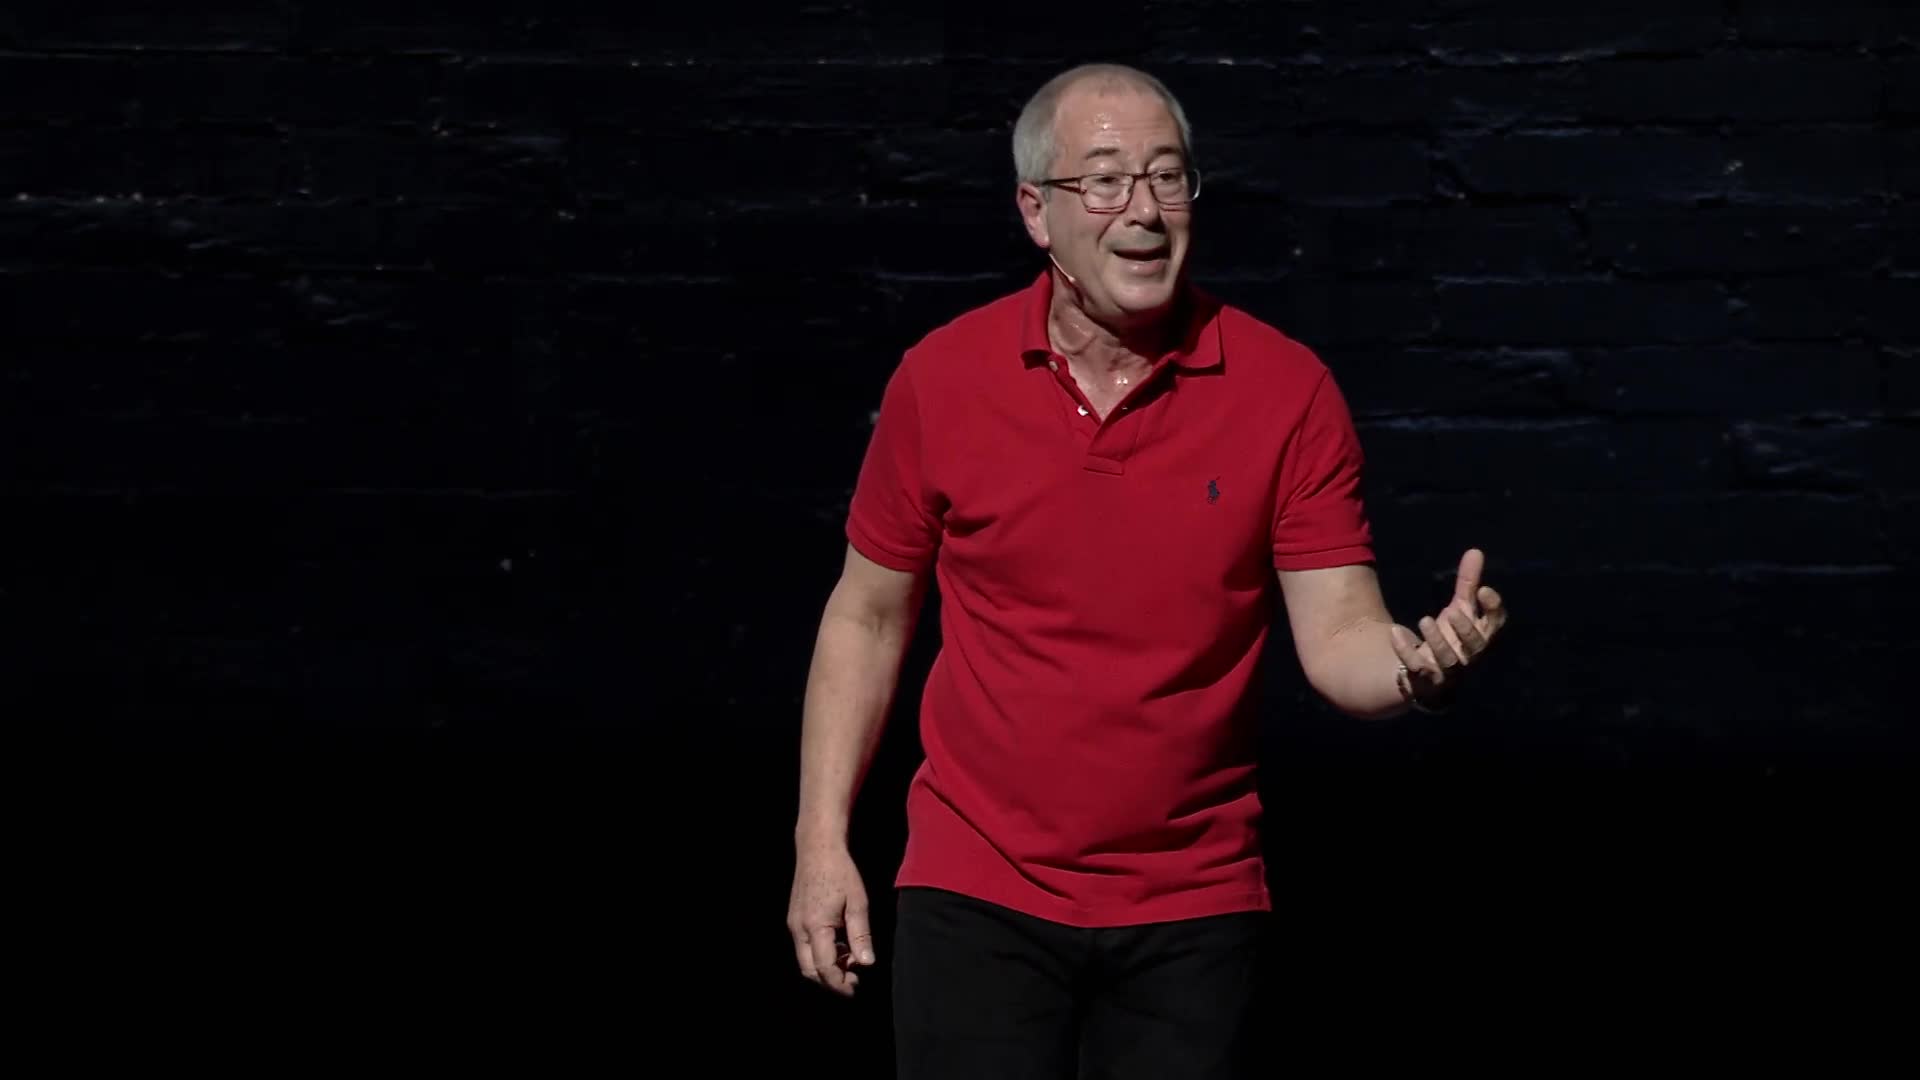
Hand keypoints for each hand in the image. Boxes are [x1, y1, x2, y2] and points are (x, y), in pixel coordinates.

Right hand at [786, 840, 874, 996]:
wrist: (818, 847)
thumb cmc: (841, 872)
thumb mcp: (858, 903)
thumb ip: (861, 935)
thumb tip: (866, 963)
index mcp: (815, 927)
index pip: (825, 968)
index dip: (840, 983)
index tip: (856, 987)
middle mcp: (799, 929)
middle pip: (810, 970)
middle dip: (830, 980)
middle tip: (853, 979)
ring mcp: (793, 924)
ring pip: (805, 960)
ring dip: (825, 967)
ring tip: (849, 959)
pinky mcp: (794, 918)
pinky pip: (804, 946)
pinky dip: (820, 953)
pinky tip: (839, 944)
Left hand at [1390, 547, 1507, 708]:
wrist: (1425, 670)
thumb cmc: (1450, 635)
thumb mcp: (1458, 608)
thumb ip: (1468, 583)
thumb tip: (1475, 551)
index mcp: (1480, 635)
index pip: (1495, 624)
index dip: (1493, 609)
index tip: (1484, 590)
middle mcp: (1468, 655)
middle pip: (1475, 646)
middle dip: (1466, 630)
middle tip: (1453, 611)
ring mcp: (1448, 671)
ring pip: (1449, 662)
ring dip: (1438, 642)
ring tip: (1424, 619)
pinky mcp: (1426, 680)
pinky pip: (1417, 670)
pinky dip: (1406, 652)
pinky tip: (1394, 633)